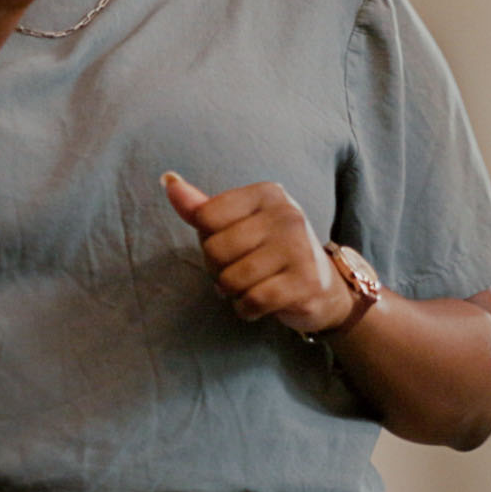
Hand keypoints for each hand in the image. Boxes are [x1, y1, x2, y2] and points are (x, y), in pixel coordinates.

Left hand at [163, 172, 359, 333]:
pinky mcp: (306, 282)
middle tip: (240, 271)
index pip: (205, 216)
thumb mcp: (237, 223)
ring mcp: (299, 248)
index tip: (232, 244)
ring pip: (230, 279)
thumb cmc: (268, 252)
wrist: (322, 286)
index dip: (208, 239)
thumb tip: (168, 181)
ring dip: (232, 292)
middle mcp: (287, 214)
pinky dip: (246, 310)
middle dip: (218, 270)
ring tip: (251, 285)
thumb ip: (201, 208)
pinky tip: (259, 304)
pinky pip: (252, 301)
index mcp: (267, 193)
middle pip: (214, 249)